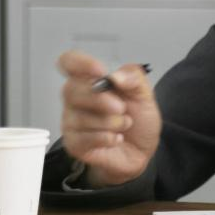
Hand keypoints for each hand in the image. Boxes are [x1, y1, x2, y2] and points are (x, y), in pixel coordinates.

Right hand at [57, 51, 162, 186]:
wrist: (141, 152)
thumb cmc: (138, 119)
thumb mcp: (144, 95)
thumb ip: (134, 79)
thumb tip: (115, 76)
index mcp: (90, 80)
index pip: (69, 62)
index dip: (80, 63)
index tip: (100, 72)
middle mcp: (75, 98)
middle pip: (72, 90)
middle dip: (101, 100)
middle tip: (122, 108)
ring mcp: (71, 121)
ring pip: (80, 117)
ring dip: (111, 122)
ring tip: (124, 124)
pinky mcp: (73, 143)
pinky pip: (84, 138)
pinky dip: (107, 138)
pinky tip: (116, 138)